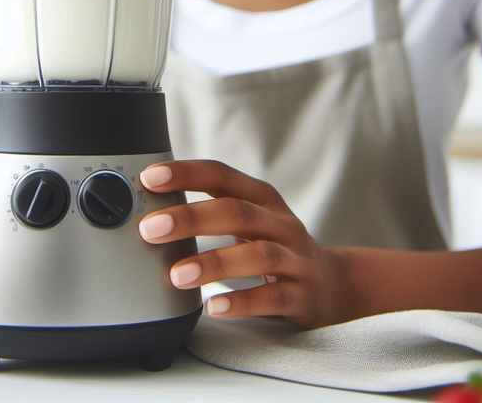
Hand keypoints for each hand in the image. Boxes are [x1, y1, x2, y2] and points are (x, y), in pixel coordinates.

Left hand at [138, 159, 345, 328]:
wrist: (331, 283)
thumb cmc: (273, 246)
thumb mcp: (248, 220)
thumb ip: (209, 211)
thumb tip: (150, 209)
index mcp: (262, 198)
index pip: (221, 176)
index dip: (186, 173)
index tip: (150, 177)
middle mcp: (280, 223)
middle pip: (236, 212)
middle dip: (191, 218)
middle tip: (151, 228)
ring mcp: (295, 258)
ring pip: (256, 255)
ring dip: (213, 263)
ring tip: (177, 275)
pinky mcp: (302, 295)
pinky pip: (272, 297)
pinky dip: (242, 301)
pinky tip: (213, 306)